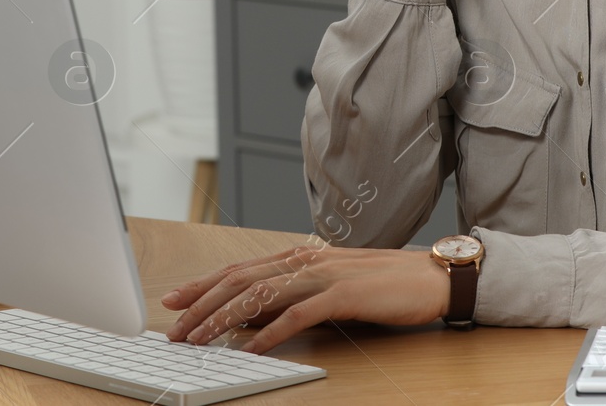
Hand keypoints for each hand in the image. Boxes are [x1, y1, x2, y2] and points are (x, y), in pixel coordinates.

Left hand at [161, 243, 450, 353]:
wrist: (433, 276)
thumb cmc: (384, 284)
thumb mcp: (329, 287)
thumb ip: (291, 296)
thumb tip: (249, 315)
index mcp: (300, 257)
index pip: (240, 268)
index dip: (203, 283)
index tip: (173, 298)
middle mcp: (306, 261)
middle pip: (241, 279)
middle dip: (201, 303)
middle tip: (172, 325)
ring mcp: (324, 275)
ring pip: (260, 295)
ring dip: (224, 318)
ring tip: (199, 338)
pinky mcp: (344, 295)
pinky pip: (298, 314)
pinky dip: (270, 331)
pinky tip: (251, 348)